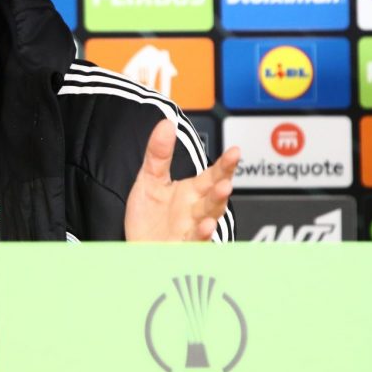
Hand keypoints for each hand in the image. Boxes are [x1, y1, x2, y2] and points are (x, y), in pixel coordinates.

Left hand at [124, 119, 238, 241]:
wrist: (137, 246)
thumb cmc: (149, 218)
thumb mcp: (150, 180)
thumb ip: (159, 153)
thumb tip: (166, 123)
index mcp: (192, 192)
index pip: (213, 175)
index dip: (225, 164)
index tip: (234, 151)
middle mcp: (196, 211)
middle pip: (214, 196)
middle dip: (222, 186)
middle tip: (226, 178)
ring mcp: (192, 230)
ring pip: (209, 217)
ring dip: (216, 207)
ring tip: (222, 192)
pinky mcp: (183, 248)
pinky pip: (196, 242)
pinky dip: (202, 235)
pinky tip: (206, 225)